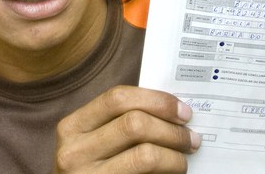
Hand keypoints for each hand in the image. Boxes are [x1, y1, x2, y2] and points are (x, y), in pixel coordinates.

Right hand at [55, 85, 199, 172]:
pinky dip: (167, 172)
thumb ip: (122, 123)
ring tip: (184, 158)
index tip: (183, 111)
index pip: (118, 99)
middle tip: (192, 138)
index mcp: (72, 127)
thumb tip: (174, 112)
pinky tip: (173, 172)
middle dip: (172, 130)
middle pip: (135, 124)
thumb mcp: (97, 142)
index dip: (156, 101)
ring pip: (145, 154)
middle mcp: (73, 152)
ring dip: (174, 154)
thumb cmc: (95, 169)